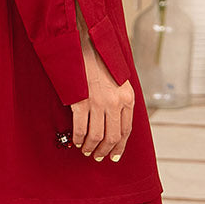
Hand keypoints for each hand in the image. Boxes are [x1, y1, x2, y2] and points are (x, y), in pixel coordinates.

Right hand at [70, 39, 133, 161]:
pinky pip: (80, 128)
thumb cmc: (103, 64)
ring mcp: (98, 103)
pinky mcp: (81, 102)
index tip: (114, 156)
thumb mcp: (121, 81)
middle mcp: (115, 103)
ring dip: (90, 147)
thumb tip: (117, 124)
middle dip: (104, 150)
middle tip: (97, 156)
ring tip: (86, 150)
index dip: (120, 146)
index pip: (126, 130)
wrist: (87, 47)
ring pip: (96, 136)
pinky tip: (77, 141)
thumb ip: (121, 101)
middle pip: (112, 137)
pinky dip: (78, 138)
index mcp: (128, 98)